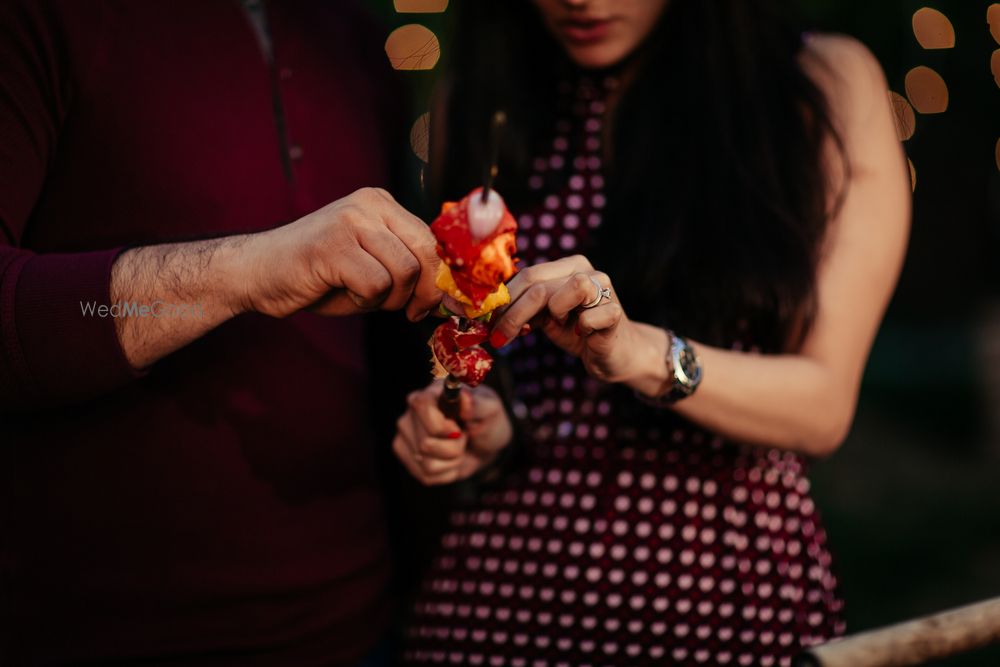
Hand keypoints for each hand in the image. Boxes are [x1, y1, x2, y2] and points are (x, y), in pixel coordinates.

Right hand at [239, 187, 440, 320]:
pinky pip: (376, 286)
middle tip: (411, 312)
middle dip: (425, 292)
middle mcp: (369, 204)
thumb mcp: (372, 263)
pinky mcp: (333, 246)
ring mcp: (350, 221)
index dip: (442, 278)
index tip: (440, 304)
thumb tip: (450, 294)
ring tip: (363, 295)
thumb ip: (408, 268)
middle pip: (426, 253)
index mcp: (382, 204)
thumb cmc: (318, 275)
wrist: (258, 273)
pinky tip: (342, 292)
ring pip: (404, 272)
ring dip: (389, 298)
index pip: (433, 239)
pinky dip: (364, 301)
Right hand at [393, 381, 512, 485]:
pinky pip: (427, 476)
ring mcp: (406, 437)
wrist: (485, 445)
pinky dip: (447, 473)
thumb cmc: (486, 421)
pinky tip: (451, 460)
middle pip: (425, 443)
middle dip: (454, 447)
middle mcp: (412, 414)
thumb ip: (478, 404)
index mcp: (430, 394)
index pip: (421, 406)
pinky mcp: (408, 458)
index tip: (459, 430)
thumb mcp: (491, 410)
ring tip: (458, 448)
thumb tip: (464, 398)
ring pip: (427, 463)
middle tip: (464, 436)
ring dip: (452, 461)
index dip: (441, 425)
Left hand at [489, 254, 644, 383]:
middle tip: (498, 338)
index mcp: (567, 266)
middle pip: (539, 285)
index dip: (504, 300)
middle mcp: (586, 270)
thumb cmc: (577, 332)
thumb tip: (490, 316)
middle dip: (513, 314)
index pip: (527, 275)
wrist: (614, 353)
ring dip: (555, 312)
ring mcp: (605, 289)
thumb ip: (525, 309)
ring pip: (570, 289)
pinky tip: (582, 335)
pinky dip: (581, 329)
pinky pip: (590, 318)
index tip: (486, 323)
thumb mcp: (546, 317)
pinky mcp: (615, 313)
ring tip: (558, 324)